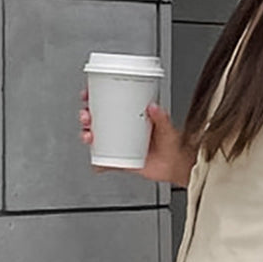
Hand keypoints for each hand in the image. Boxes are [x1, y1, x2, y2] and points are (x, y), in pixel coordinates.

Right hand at [79, 89, 195, 185]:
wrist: (176, 166)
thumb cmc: (173, 144)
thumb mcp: (167, 127)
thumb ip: (161, 118)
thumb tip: (153, 106)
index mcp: (130, 117)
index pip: (108, 104)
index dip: (94, 99)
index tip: (87, 95)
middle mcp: (122, 130)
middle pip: (96, 120)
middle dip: (86, 116)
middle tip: (86, 116)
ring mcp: (120, 145)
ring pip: (97, 139)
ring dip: (87, 136)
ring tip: (88, 136)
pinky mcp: (121, 161)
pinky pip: (105, 162)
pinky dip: (98, 163)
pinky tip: (96, 163)